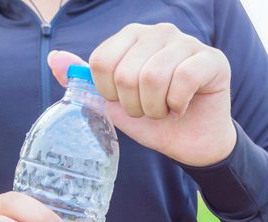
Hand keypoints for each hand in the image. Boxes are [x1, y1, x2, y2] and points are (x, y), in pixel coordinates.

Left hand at [48, 23, 236, 166]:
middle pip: (126, 72)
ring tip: (165, 111)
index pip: (102, 61)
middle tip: (149, 111)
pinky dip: (177, 104)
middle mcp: (159, 32)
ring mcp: (188, 42)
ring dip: (156, 108)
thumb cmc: (154, 121)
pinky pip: (183, 80)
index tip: (125, 102)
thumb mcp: (114, 105)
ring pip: (154, 76)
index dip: (109, 93)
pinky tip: (182, 107)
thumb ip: (86, 82)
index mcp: (132, 37)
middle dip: (135, 106)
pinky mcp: (212, 59)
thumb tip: (55, 59)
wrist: (192, 143)